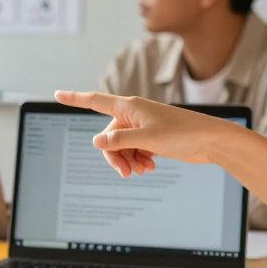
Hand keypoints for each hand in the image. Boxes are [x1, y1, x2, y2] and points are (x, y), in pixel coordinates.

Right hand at [53, 90, 235, 176]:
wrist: (209, 141)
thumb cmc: (182, 133)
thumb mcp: (147, 139)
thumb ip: (119, 141)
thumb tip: (95, 142)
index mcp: (129, 107)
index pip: (95, 101)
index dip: (75, 99)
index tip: (57, 94)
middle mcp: (132, 115)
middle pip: (108, 137)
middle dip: (115, 156)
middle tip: (126, 173)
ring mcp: (142, 127)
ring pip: (121, 147)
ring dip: (128, 160)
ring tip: (143, 170)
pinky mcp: (151, 138)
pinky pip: (134, 151)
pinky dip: (138, 160)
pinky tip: (150, 167)